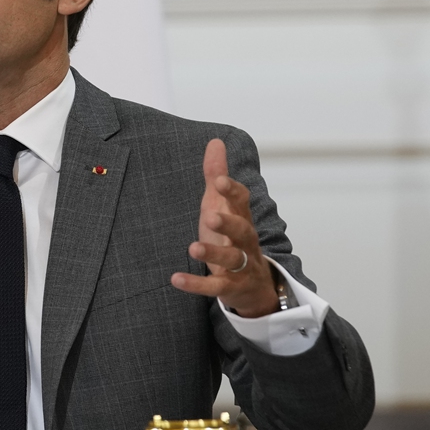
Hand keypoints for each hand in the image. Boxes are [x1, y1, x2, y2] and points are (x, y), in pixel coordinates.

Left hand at [171, 139, 277, 317]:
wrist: (254, 286)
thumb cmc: (231, 237)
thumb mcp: (221, 205)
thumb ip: (217, 176)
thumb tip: (215, 142)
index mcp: (241, 218)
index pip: (243, 202)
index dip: (233, 191)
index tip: (219, 180)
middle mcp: (245, 241)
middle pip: (243, 230)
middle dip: (229, 222)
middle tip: (210, 215)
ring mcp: (241, 266)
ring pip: (232, 258)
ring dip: (213, 252)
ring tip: (192, 247)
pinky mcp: (230, 287)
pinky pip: (215, 286)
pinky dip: (197, 284)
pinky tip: (176, 278)